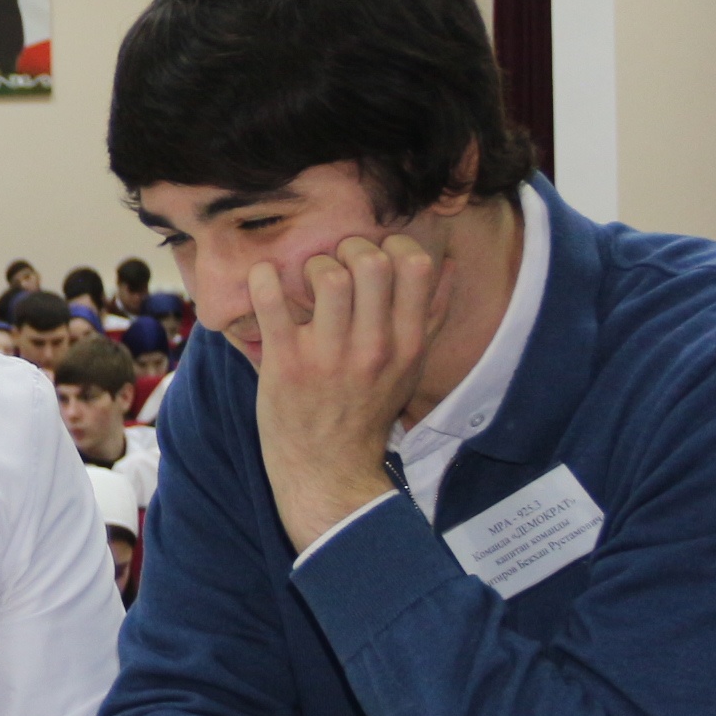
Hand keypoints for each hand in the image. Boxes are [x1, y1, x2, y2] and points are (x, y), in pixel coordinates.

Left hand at [250, 234, 442, 550]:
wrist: (328, 471)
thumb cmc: (367, 412)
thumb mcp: (410, 369)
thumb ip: (431, 317)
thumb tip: (450, 265)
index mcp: (407, 344)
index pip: (415, 265)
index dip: (392, 244)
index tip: (374, 254)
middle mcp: (373, 348)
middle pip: (372, 262)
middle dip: (349, 248)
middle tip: (335, 263)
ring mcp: (328, 356)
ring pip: (327, 276)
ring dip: (312, 265)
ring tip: (305, 280)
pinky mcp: (285, 364)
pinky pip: (272, 303)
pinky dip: (264, 279)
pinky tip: (266, 278)